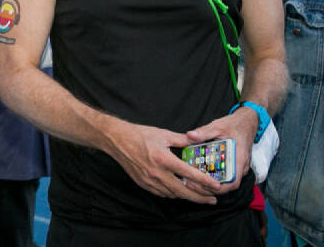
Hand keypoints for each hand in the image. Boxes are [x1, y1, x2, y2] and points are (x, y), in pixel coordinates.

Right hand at [106, 121, 221, 203]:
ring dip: (187, 197)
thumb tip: (196, 141)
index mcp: (163, 158)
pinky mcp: (143, 183)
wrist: (116, 140)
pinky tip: (178, 192)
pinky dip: (173, 194)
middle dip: (200, 198)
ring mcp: (149, 180)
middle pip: (183, 191)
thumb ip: (182, 140)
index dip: (204, 181)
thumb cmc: (139, 134)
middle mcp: (157, 172)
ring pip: (173, 195)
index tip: (216, 186)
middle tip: (212, 200)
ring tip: (198, 196)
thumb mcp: (163, 134)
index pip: (188, 173)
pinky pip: (162, 194)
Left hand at [186, 107, 257, 193]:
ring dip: (209, 183)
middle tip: (189, 183)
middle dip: (208, 188)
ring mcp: (237, 167)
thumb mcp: (218, 126)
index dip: (218, 188)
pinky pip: (224, 175)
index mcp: (239, 159)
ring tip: (190, 180)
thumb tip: (190, 136)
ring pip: (225, 181)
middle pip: (226, 185)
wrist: (246, 122)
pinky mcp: (233, 165)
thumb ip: (204, 132)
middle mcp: (240, 166)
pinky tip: (198, 173)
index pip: (232, 182)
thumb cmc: (234, 125)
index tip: (201, 185)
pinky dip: (212, 176)